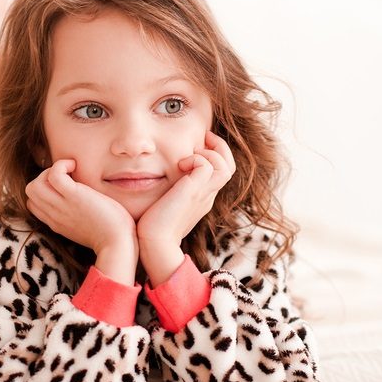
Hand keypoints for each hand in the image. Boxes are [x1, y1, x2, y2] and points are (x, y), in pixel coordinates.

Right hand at [25, 159, 137, 256]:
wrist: (118, 243)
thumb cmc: (111, 234)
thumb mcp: (85, 227)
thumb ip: (76, 216)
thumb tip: (82, 202)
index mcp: (56, 223)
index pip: (33, 203)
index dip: (44, 189)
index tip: (64, 185)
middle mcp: (55, 215)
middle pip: (30, 191)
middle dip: (44, 177)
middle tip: (66, 176)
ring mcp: (62, 206)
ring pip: (35, 184)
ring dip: (50, 170)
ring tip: (70, 171)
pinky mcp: (74, 197)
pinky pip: (54, 175)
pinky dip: (61, 165)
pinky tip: (75, 166)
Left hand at [137, 130, 235, 251]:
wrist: (154, 243)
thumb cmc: (152, 226)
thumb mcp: (165, 204)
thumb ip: (169, 191)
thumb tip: (155, 175)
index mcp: (203, 198)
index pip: (220, 172)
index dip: (214, 155)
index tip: (198, 145)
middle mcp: (207, 195)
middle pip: (229, 167)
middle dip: (218, 148)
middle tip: (203, 137)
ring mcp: (203, 194)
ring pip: (225, 165)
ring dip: (209, 153)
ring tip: (189, 155)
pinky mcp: (194, 192)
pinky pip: (207, 165)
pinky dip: (196, 158)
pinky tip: (179, 164)